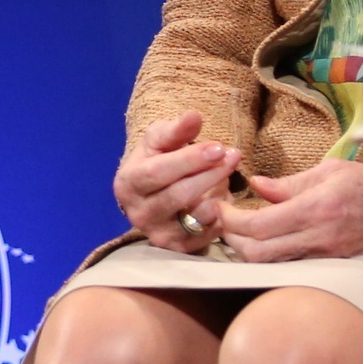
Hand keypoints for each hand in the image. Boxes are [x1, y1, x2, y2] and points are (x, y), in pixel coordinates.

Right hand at [116, 112, 243, 250]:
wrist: (153, 193)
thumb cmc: (157, 160)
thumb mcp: (160, 140)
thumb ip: (176, 130)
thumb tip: (194, 116)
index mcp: (128, 183)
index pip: (158, 172)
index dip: (190, 160)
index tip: (218, 147)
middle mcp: (139, 213)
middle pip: (178, 195)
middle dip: (210, 174)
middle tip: (234, 156)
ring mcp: (158, 233)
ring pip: (194, 217)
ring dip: (217, 195)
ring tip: (226, 177)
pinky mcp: (178, 247)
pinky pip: (206, 234)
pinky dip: (219, 216)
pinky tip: (222, 199)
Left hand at [214, 159, 362, 261]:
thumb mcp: (333, 169)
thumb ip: (291, 182)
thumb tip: (256, 185)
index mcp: (317, 208)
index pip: (258, 224)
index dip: (230, 219)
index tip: (220, 205)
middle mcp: (318, 236)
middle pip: (256, 253)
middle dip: (231, 239)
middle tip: (223, 220)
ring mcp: (323, 253)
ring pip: (269, 263)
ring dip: (247, 249)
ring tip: (239, 229)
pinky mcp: (329, 261)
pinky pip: (288, 263)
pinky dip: (268, 253)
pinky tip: (264, 238)